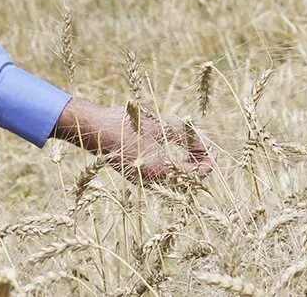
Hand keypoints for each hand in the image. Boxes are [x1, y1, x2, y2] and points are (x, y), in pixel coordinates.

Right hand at [52, 98, 213, 181]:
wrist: (95, 130)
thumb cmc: (129, 126)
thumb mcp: (163, 125)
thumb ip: (188, 135)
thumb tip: (206, 145)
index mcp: (163, 172)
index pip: (196, 175)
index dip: (207, 162)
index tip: (211, 150)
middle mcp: (154, 182)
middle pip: (186, 180)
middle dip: (197, 164)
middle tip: (201, 147)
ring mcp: (143, 180)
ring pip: (173, 179)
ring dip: (184, 165)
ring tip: (188, 147)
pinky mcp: (135, 175)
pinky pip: (160, 175)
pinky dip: (170, 165)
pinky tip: (169, 148)